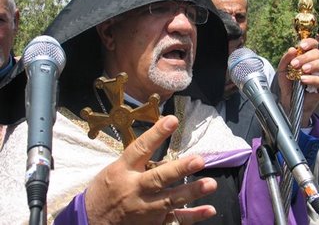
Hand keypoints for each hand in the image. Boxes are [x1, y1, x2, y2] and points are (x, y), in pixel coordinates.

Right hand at [85, 115, 216, 224]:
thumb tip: (164, 155)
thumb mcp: (114, 170)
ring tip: (210, 183)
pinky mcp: (151, 224)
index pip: (140, 148)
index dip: (156, 134)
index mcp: (122, 171)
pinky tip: (209, 209)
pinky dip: (193, 216)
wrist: (90, 223)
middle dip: (179, 169)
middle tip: (198, 160)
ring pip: (170, 200)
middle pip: (158, 178)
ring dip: (191, 192)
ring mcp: (143, 209)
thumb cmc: (104, 191)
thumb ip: (137, 163)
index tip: (172, 120)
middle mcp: (134, 189)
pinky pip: (174, 221)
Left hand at [277, 38, 318, 125]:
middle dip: (306, 57)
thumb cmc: (289, 85)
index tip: (301, 46)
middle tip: (295, 64)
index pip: (315, 46)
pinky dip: (314, 79)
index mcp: (310, 58)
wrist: (290, 102)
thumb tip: (292, 49)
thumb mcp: (283, 70)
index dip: (310, 43)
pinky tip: (304, 80)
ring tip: (303, 70)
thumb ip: (286, 60)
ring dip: (315, 65)